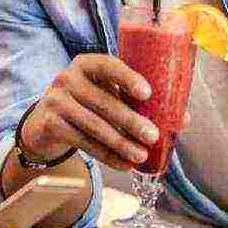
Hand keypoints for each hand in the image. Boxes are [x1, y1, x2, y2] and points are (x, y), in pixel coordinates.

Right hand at [21, 54, 160, 171]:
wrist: (45, 121)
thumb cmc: (87, 104)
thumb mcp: (107, 94)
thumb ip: (137, 102)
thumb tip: (182, 119)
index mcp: (86, 64)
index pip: (107, 64)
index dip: (127, 77)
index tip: (147, 93)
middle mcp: (67, 77)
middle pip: (102, 101)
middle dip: (130, 120)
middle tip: (153, 136)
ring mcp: (55, 100)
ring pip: (93, 124)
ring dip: (121, 143)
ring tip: (141, 155)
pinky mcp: (50, 123)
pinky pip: (83, 141)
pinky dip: (106, 155)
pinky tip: (124, 164)